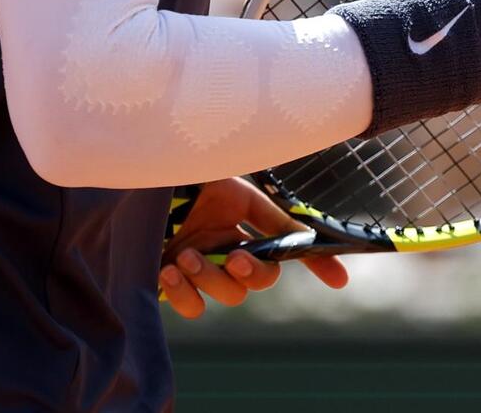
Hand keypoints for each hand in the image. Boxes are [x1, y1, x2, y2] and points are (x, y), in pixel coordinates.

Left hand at [159, 176, 347, 318]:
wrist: (140, 176)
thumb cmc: (183, 175)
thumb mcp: (231, 186)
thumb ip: (269, 214)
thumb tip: (310, 235)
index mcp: (242, 220)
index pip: (285, 245)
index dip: (316, 262)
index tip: (339, 280)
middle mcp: (225, 247)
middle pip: (261, 278)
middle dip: (254, 273)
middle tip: (235, 258)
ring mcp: (201, 266)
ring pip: (229, 294)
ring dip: (212, 279)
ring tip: (187, 256)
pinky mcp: (173, 282)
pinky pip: (192, 306)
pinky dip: (185, 293)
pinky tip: (169, 269)